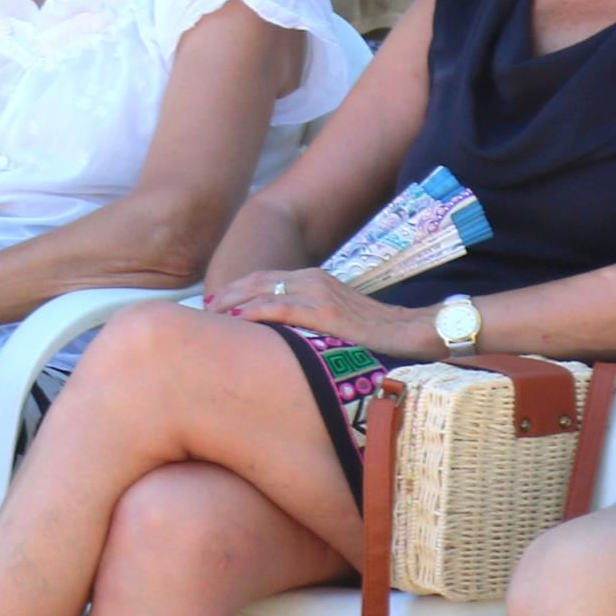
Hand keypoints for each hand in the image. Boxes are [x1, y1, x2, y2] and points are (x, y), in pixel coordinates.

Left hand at [201, 265, 411, 351]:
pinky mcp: (324, 313)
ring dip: (233, 304)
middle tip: (202, 311)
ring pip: (262, 293)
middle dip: (227, 295)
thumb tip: (284, 336)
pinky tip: (236, 321)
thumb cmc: (375, 330)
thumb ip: (309, 318)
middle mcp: (311, 280)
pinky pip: (281, 309)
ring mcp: (317, 294)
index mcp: (312, 279)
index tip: (214, 304)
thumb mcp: (336, 317)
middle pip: (256, 282)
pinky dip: (255, 313)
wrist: (412, 331)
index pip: (264, 279)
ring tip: (210, 318)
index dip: (236, 290)